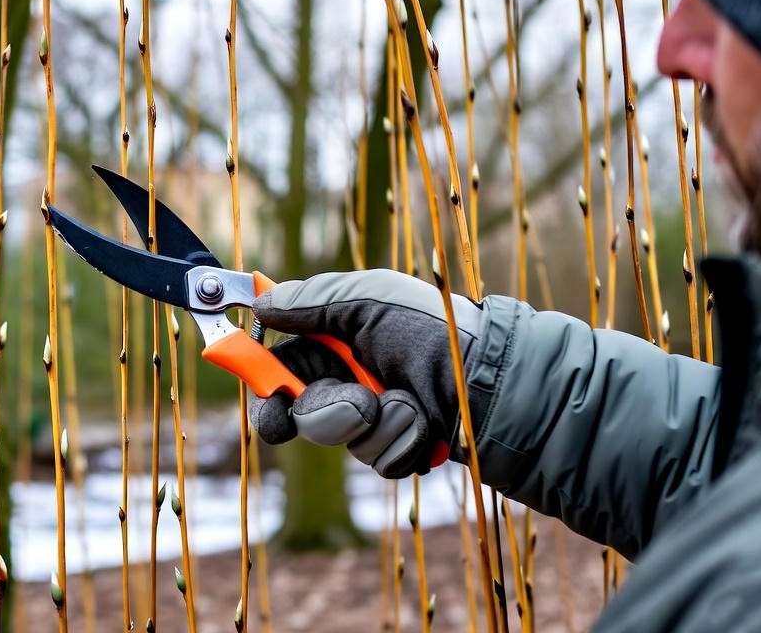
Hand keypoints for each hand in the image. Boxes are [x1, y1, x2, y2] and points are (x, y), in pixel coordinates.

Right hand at [247, 269, 483, 477]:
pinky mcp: (400, 447)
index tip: (269, 407)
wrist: (497, 380)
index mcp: (336, 341)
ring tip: (411, 402)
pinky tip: (428, 423)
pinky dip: (404, 440)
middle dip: (328, 412)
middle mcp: (351, 379)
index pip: (282, 370)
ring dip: (377, 424)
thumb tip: (262, 303)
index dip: (267, 390)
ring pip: (344, 440)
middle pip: (305, 413)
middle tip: (356, 407)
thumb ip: (313, 303)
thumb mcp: (372, 301)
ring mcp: (376, 417)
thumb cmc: (438, 330)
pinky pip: (380, 459)